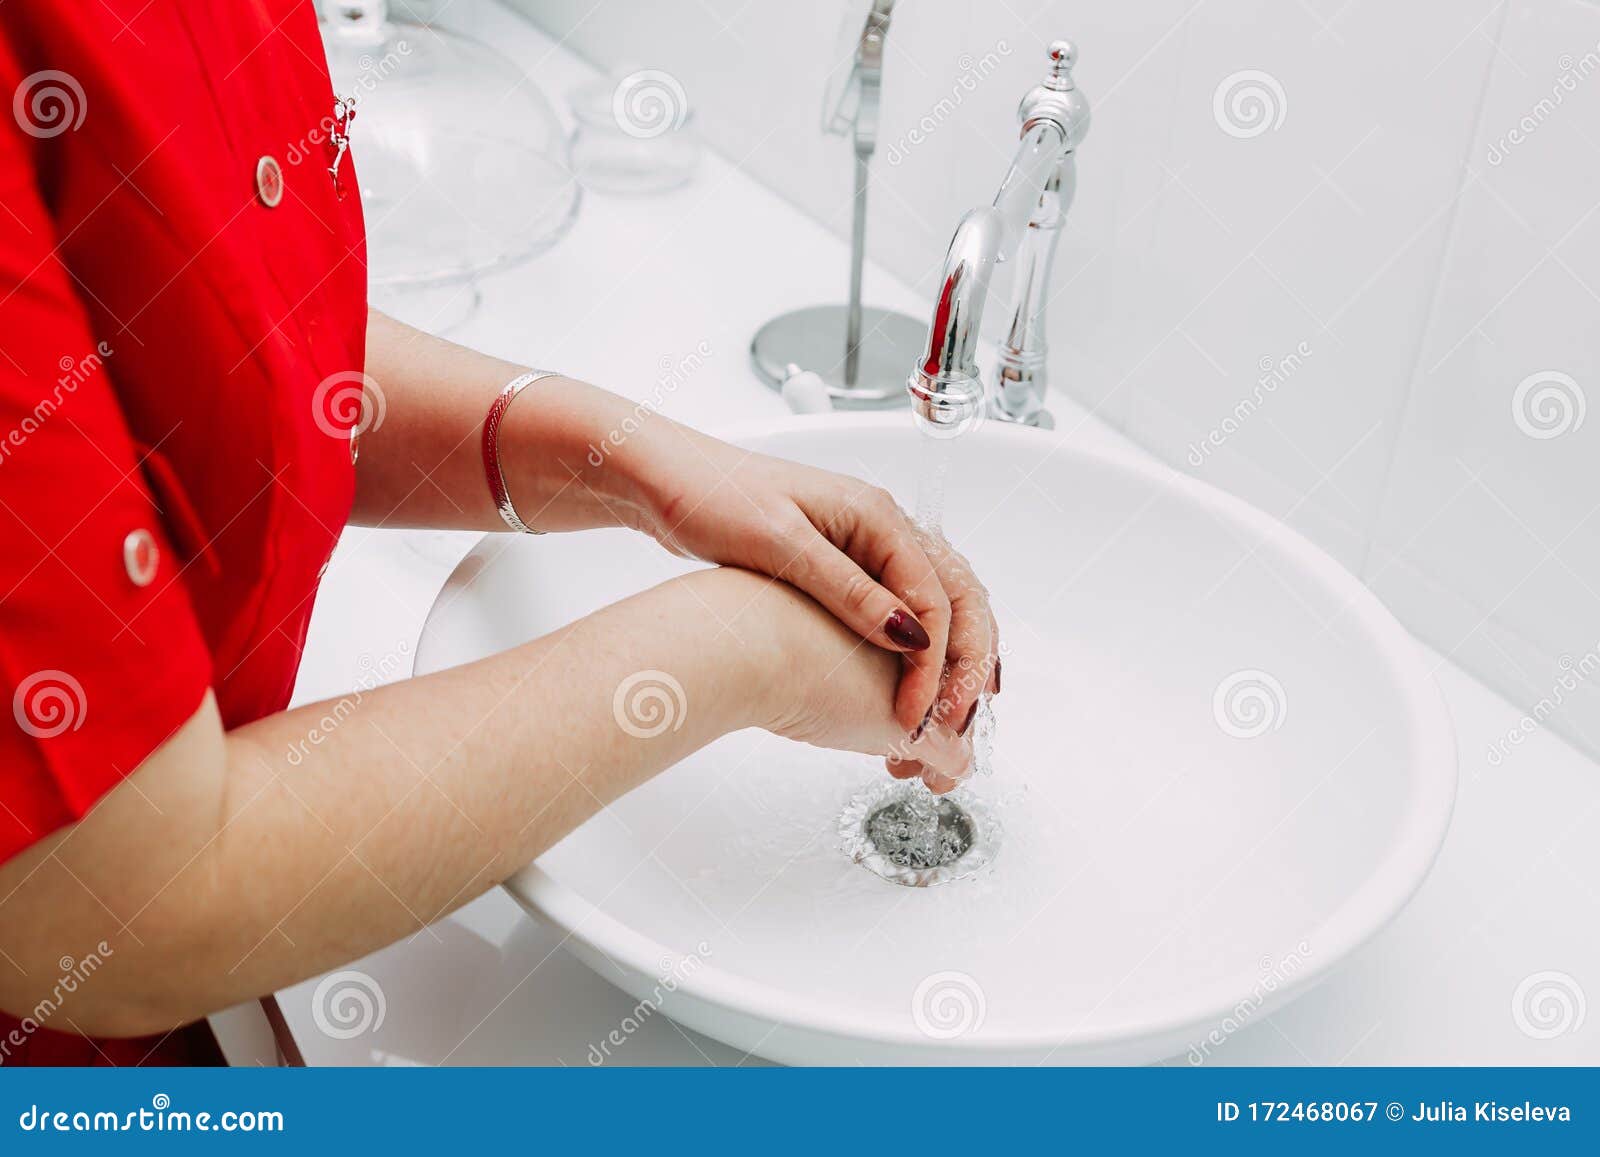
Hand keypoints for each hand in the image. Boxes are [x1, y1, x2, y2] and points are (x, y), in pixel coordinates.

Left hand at [631, 425, 1000, 746]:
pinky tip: (912, 685)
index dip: (936, 663)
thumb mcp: (781, 546)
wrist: (666, 480)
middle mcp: (882, 528)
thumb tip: (910, 635)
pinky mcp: (842, 566)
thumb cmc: (713, 498)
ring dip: (952, 658)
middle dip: (965, 662)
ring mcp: (864, 547)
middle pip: (956, 599)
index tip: (915, 715)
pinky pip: (900, 610)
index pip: (935, 597)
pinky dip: (917, 650)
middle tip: (952, 722)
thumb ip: (848, 591)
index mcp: (877, 516)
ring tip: (950, 714)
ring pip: (936, 605)